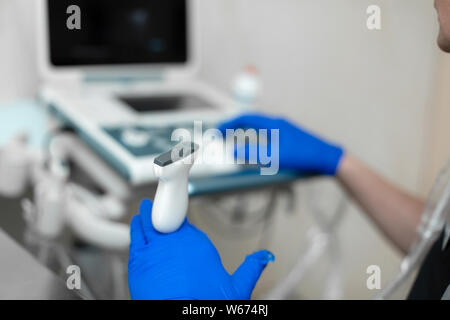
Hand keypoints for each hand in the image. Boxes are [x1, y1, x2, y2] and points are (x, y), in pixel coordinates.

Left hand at [128, 199, 274, 299]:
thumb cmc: (205, 305)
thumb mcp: (236, 289)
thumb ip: (251, 268)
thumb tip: (265, 257)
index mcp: (197, 245)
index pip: (187, 222)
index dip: (181, 218)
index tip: (180, 213)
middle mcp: (175, 243)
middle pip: (166, 219)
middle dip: (161, 210)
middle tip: (156, 202)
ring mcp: (155, 250)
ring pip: (147, 224)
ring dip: (145, 215)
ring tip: (144, 209)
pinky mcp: (138, 261)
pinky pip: (135, 238)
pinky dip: (136, 228)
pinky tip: (136, 225)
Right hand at [218, 113, 343, 174]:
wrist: (326, 157)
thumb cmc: (304, 155)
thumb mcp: (275, 156)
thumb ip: (253, 154)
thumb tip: (234, 151)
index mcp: (273, 123)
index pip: (246, 118)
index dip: (229, 124)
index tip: (219, 131)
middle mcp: (277, 122)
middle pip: (250, 120)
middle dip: (234, 125)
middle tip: (222, 133)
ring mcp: (283, 128)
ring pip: (258, 125)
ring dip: (244, 130)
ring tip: (234, 138)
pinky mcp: (287, 136)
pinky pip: (265, 132)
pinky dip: (253, 136)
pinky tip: (253, 144)